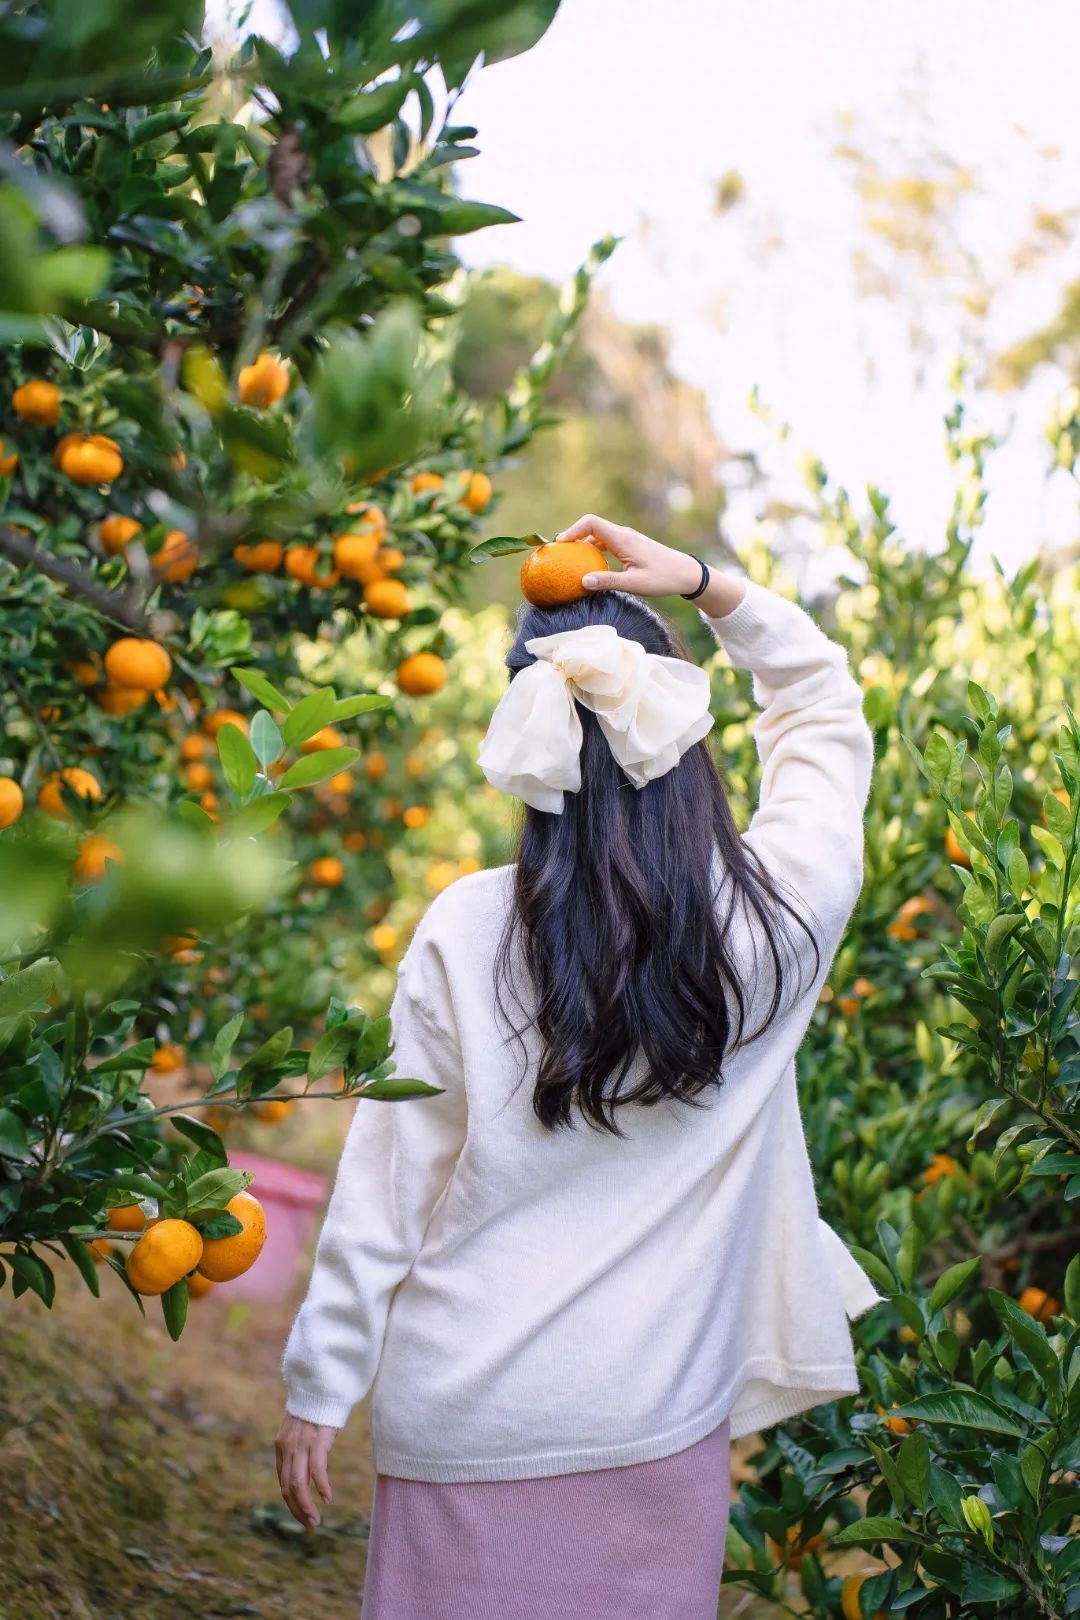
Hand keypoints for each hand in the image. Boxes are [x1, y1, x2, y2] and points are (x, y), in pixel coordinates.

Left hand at [275, 1413, 336, 1528]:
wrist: (321, 1386)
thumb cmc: (315, 1410)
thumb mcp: (300, 1432)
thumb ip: (297, 1451)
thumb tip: (304, 1472)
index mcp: (281, 1448)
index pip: (283, 1483)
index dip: (292, 1503)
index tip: (303, 1515)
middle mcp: (287, 1448)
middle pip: (288, 1488)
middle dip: (298, 1510)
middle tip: (309, 1525)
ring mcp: (301, 1445)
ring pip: (299, 1484)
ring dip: (306, 1506)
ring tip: (315, 1520)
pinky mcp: (317, 1440)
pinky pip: (317, 1470)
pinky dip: (321, 1487)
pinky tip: (327, 1498)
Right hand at [554, 513, 701, 597]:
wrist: (687, 573)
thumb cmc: (664, 579)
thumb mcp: (635, 585)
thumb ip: (608, 582)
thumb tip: (583, 582)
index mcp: (623, 539)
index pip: (592, 523)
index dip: (573, 530)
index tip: (560, 544)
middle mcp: (624, 534)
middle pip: (592, 525)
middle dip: (573, 535)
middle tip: (558, 551)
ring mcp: (627, 539)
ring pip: (598, 534)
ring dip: (583, 543)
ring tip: (569, 558)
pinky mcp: (630, 545)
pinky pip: (606, 542)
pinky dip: (594, 549)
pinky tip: (589, 565)